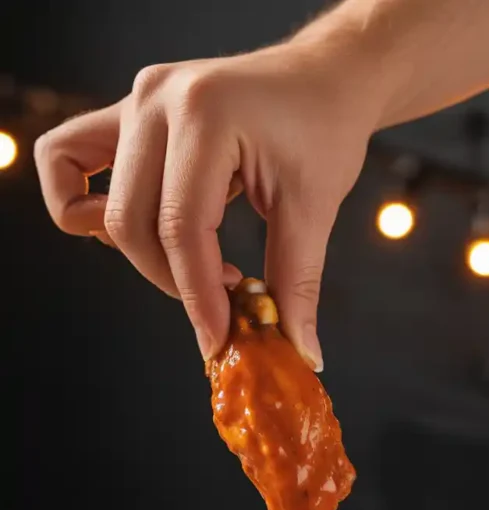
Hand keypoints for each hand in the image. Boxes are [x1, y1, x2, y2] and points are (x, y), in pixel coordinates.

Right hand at [34, 43, 372, 367]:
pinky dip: (81, 204)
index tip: (218, 340)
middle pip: (131, 223)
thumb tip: (299, 351)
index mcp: (206, 114)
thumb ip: (295, 282)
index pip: (181, 226)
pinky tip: (135, 230)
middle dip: (172, 280)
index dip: (197, 295)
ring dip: (142, 255)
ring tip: (196, 261)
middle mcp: (157, 100)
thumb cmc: (322, 130)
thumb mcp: (315, 206)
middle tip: (222, 301)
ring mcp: (135, 103)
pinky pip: (66, 159)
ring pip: (103, 207)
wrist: (322, 80)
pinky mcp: (125, 114)